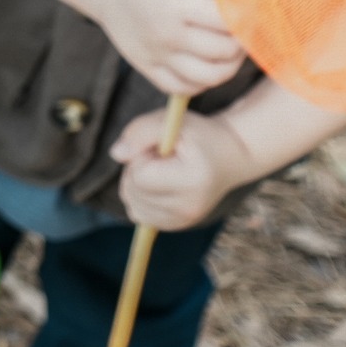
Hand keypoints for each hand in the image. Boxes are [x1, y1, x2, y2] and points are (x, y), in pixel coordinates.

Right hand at [82, 0, 244, 95]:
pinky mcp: (146, 67)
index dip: (249, 12)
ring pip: (210, 77)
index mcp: (175, 5)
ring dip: (230, 64)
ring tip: (232, 46)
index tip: (256, 3)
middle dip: (244, 39)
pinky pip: (183, 88)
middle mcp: (166, 35)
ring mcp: (156, 55)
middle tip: (245, 24)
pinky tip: (208, 62)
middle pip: (226, 51)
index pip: (230, 20)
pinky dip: (203, 80)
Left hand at [111, 107, 248, 230]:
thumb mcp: (171, 121)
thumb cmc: (198, 135)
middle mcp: (190, 208)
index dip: (140, 156)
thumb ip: (140, 131)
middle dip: (136, 169)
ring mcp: (185, 220)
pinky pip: (139, 215)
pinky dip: (140, 198)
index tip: (158, 148)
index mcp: (192, 181)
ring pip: (132, 205)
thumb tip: (116, 154)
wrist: (230, 155)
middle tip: (160, 158)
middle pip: (133, 192)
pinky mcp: (178, 225)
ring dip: (136, 184)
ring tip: (160, 170)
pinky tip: (157, 184)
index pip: (140, 176)